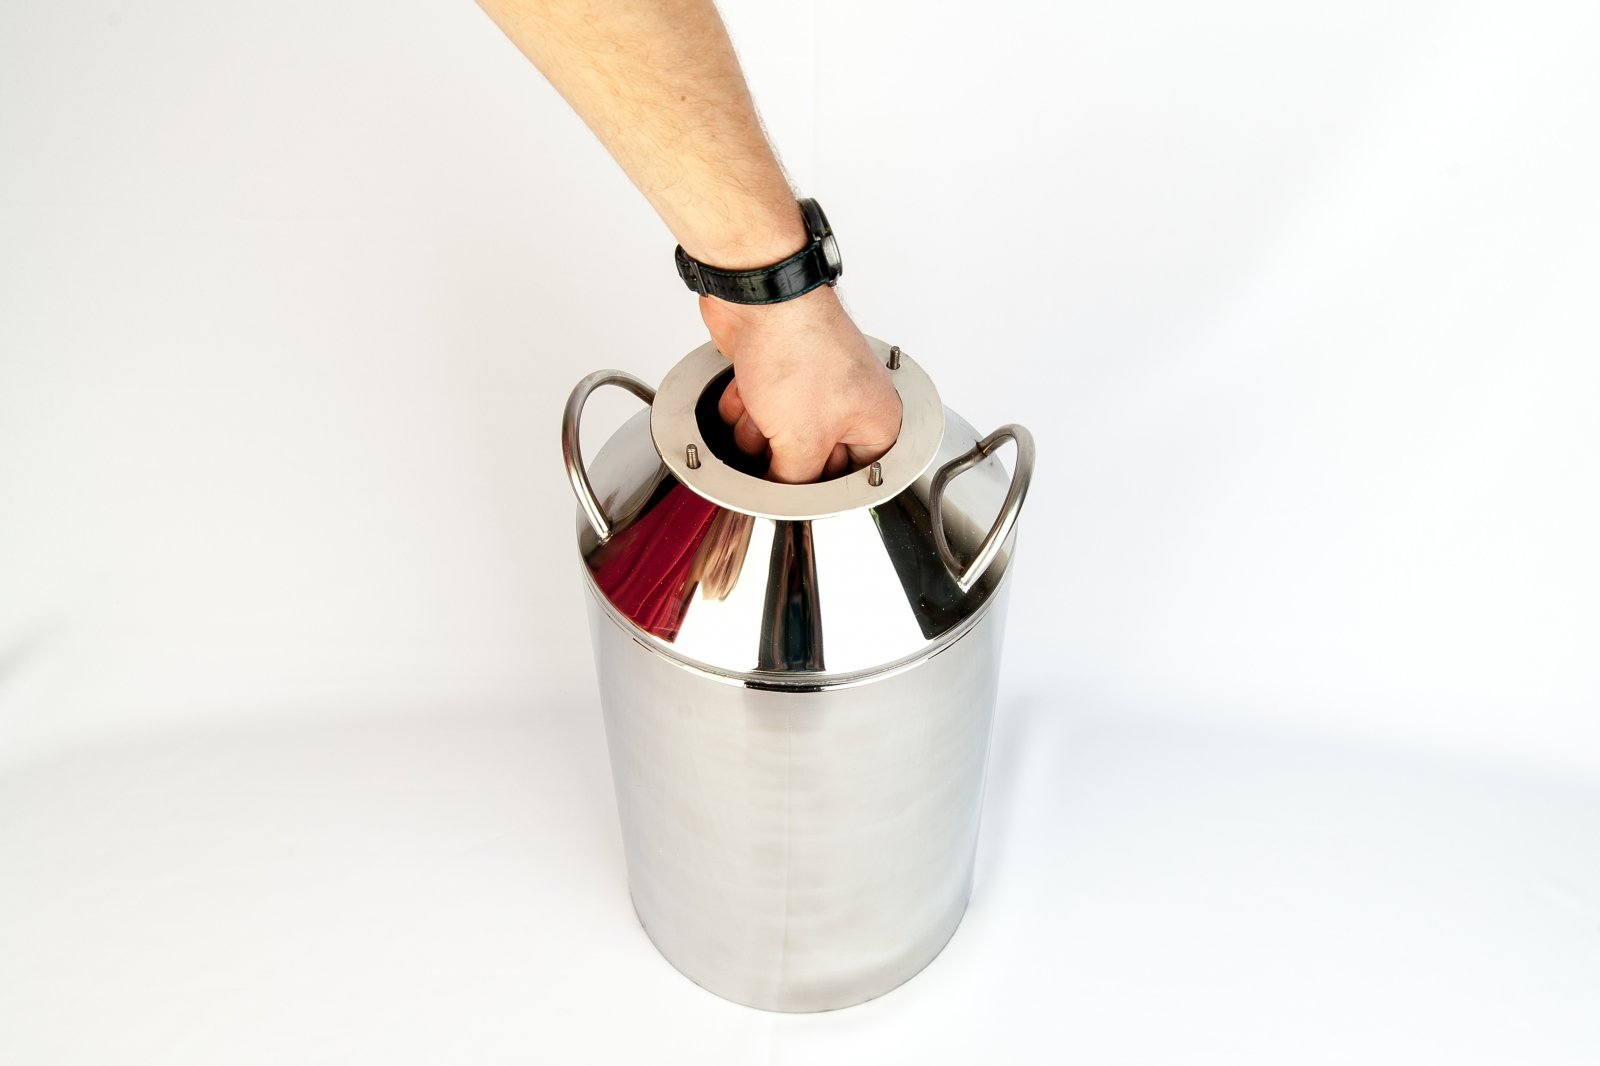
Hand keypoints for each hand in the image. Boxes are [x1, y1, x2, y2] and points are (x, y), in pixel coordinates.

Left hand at [701, 286, 901, 483]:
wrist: (757, 299)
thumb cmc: (798, 347)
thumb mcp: (802, 441)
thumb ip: (794, 485)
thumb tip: (782, 499)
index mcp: (876, 420)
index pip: (851, 479)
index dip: (819, 488)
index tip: (797, 491)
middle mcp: (848, 404)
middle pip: (808, 461)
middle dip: (781, 454)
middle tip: (780, 436)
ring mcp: (809, 388)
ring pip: (775, 441)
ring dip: (756, 431)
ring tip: (763, 405)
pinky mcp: (776, 376)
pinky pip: (754, 414)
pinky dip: (743, 406)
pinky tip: (747, 388)